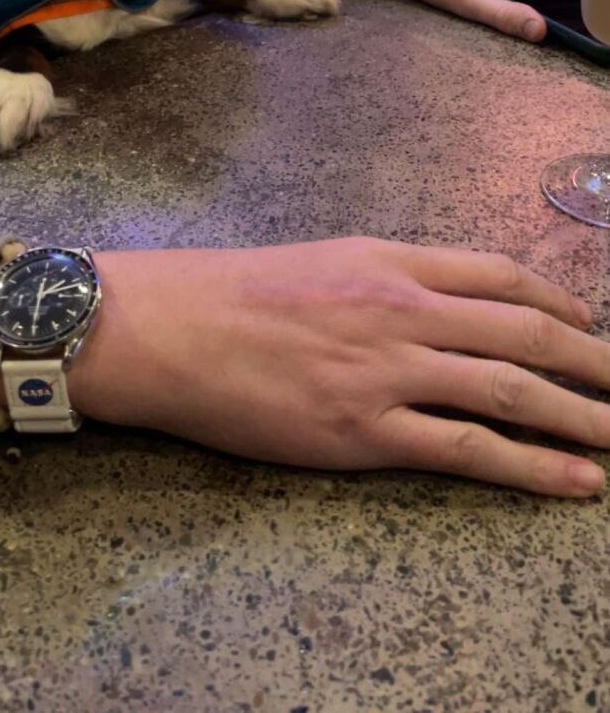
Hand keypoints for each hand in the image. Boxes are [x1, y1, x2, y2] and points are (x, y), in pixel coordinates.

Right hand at [41, 238, 609, 497]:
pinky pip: (467, 450)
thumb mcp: (326, 260)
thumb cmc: (238, 291)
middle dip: (592, 360)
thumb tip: (448, 301)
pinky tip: (573, 480)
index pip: (501, 275)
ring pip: (510, 390)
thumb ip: (392, 277)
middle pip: (525, 332)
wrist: (172, 328)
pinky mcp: (365, 432)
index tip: (587, 323)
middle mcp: (403, 309)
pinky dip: (531, 466)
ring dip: (580, 414)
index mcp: (392, 261)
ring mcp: (388, 371)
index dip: (557, 301)